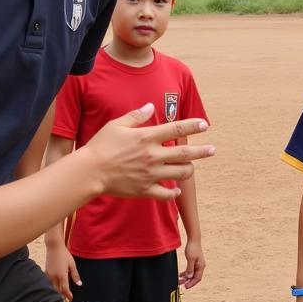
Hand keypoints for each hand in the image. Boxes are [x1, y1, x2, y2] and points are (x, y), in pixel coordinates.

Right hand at [45, 241, 79, 301]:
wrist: (54, 247)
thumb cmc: (64, 254)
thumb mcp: (72, 264)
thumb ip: (75, 275)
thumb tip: (79, 284)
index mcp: (62, 275)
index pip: (65, 289)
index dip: (68, 295)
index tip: (71, 299)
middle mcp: (54, 276)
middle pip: (58, 290)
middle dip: (62, 295)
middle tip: (67, 298)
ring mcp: (49, 274)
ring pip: (52, 287)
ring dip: (57, 291)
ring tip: (61, 294)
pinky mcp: (46, 272)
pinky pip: (48, 282)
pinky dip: (52, 285)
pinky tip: (55, 286)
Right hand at [87, 105, 213, 200]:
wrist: (89, 172)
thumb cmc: (100, 146)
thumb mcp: (116, 125)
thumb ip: (136, 116)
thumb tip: (151, 107)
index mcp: (147, 137)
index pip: (176, 129)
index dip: (193, 126)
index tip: (205, 124)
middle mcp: (153, 156)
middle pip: (185, 153)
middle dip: (202, 151)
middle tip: (213, 150)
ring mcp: (151, 174)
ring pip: (180, 173)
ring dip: (189, 170)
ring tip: (191, 168)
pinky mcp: (145, 190)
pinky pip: (166, 194)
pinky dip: (174, 193)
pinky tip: (176, 190)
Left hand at [179, 239, 205, 288]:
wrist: (194, 240)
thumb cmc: (192, 248)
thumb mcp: (190, 259)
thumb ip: (190, 268)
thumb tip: (189, 277)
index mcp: (201, 266)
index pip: (197, 278)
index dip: (191, 283)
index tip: (186, 287)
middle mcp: (200, 266)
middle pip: (195, 277)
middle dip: (188, 281)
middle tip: (181, 285)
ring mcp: (198, 264)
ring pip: (192, 274)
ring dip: (186, 278)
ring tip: (179, 280)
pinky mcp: (195, 262)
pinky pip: (191, 270)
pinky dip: (186, 273)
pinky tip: (181, 275)